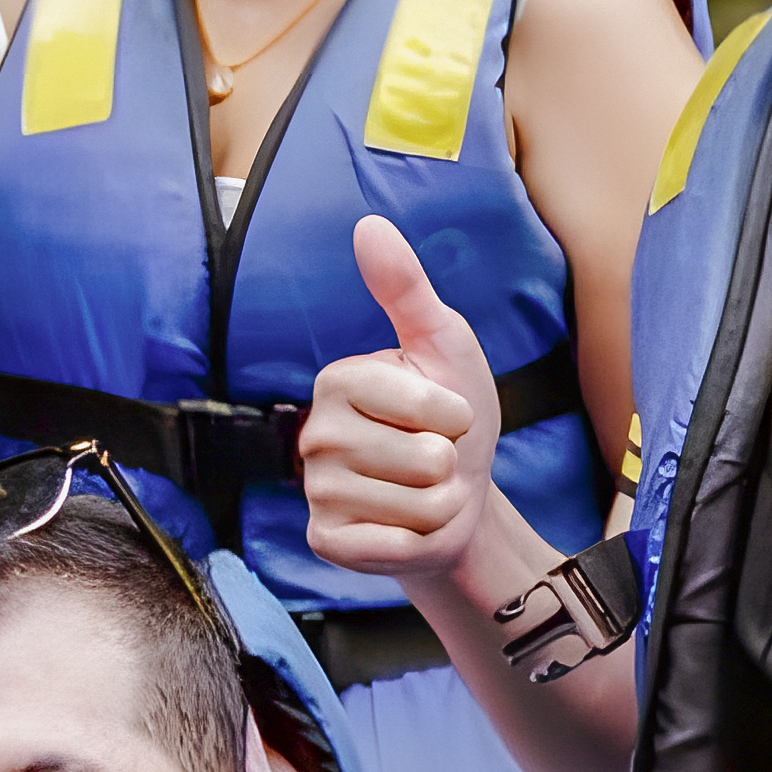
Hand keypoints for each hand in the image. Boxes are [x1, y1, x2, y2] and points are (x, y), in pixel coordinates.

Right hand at [292, 216, 524, 598]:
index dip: (456, 415)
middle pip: (424, 459)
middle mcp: (316, 434)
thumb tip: (369, 225)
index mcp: (339, 380)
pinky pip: (389, 546)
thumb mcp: (443, 345)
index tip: (445, 415)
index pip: (426, 406)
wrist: (456, 501)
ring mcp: (315, 491)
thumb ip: (406, 288)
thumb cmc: (452, 418)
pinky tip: (403, 526)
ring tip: (423, 492)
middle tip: (434, 461)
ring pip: (416, 505)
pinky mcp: (325, 540)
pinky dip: (416, 541)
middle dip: (450, 465)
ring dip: (438, 505)